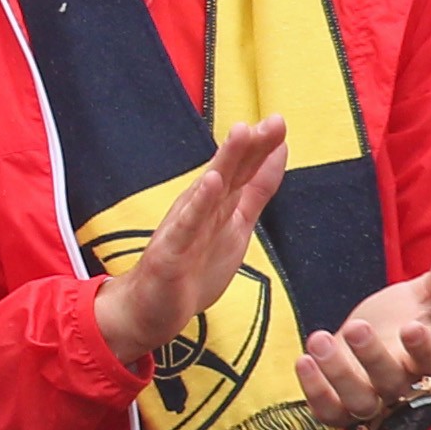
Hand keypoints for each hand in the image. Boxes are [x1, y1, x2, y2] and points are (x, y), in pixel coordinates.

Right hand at [95, 115, 289, 370]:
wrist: (151, 308)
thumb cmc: (193, 267)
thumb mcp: (236, 226)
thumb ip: (255, 191)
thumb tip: (276, 154)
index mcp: (218, 205)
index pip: (245, 173)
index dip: (263, 150)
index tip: (279, 122)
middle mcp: (200, 209)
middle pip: (230, 172)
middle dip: (250, 146)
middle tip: (271, 121)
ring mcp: (185, 227)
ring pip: (210, 190)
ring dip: (226, 161)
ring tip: (241, 133)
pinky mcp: (172, 250)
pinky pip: (189, 223)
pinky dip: (200, 201)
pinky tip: (210, 182)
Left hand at [302, 236, 430, 429]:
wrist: (366, 358)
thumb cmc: (398, 326)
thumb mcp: (419, 299)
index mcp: (422, 362)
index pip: (429, 360)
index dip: (422, 347)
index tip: (413, 326)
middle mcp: (398, 389)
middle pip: (392, 382)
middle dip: (373, 356)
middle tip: (358, 325)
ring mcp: (368, 404)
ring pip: (359, 400)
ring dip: (339, 373)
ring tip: (319, 338)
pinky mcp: (337, 411)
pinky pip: (327, 412)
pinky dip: (314, 391)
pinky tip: (302, 360)